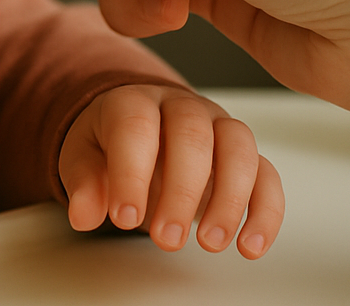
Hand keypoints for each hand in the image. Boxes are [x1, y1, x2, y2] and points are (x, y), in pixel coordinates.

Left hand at [60, 85, 282, 257]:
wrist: (139, 132)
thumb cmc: (110, 146)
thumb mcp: (82, 160)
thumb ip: (83, 184)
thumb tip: (83, 214)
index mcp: (134, 102)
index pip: (135, 126)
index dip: (131, 172)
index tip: (125, 218)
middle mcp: (181, 107)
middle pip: (192, 134)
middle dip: (182, 191)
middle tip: (167, 239)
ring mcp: (217, 126)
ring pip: (238, 148)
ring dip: (230, 199)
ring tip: (211, 244)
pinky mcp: (244, 154)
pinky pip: (267, 175)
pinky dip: (265, 212)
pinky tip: (250, 247)